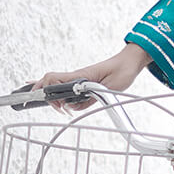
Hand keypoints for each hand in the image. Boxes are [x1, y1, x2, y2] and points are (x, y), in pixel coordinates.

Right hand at [32, 43, 151, 112]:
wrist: (130, 63)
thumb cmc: (121, 71)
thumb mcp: (107, 88)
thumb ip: (89, 98)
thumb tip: (72, 107)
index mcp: (79, 75)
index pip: (52, 79)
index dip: (43, 89)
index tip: (45, 102)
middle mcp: (76, 76)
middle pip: (50, 82)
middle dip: (45, 95)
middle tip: (57, 110)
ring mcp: (80, 79)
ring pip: (57, 85)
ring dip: (53, 97)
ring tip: (59, 109)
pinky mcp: (85, 82)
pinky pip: (69, 88)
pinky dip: (61, 94)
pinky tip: (58, 100)